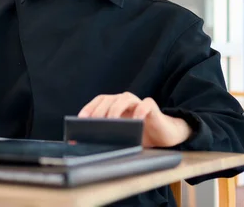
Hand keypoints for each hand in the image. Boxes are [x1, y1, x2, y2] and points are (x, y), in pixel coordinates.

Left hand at [77, 92, 191, 147]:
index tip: (80, 119)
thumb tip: (84, 145)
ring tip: (112, 121)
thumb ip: (106, 137)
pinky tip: (136, 120)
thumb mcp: (121, 137)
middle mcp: (125, 100)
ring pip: (125, 98)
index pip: (99, 100)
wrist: (163, 135)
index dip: (89, 107)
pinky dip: (140, 111)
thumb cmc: (140, 135)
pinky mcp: (152, 107)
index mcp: (115, 105)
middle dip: (100, 110)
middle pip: (109, 99)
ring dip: (116, 109)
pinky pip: (145, 104)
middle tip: (94, 123)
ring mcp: (138, 102)